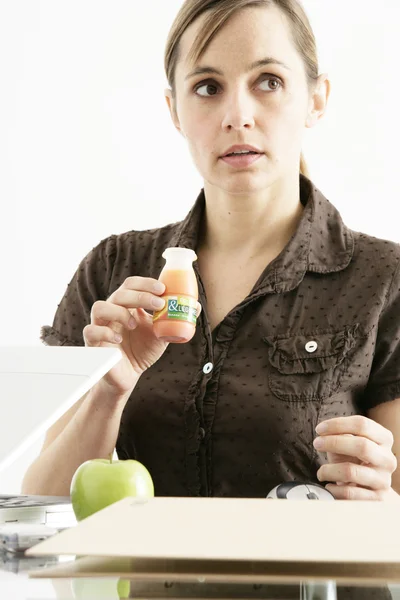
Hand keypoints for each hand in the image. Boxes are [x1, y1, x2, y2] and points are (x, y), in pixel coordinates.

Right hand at [83, 276, 200, 395]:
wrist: (129, 375)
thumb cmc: (142, 350)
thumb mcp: (162, 334)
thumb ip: (174, 319)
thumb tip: (195, 306)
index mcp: (128, 305)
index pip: (131, 285)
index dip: (145, 283)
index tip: (162, 288)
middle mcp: (112, 312)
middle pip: (119, 293)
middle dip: (139, 295)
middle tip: (158, 303)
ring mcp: (101, 325)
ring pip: (100, 307)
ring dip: (119, 312)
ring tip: (135, 323)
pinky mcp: (93, 343)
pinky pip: (91, 331)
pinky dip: (105, 332)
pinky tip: (119, 339)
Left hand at [313, 415, 397, 499]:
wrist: (370, 489)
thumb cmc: (355, 461)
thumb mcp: (349, 443)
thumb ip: (340, 434)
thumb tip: (324, 432)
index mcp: (384, 439)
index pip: (363, 424)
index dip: (337, 424)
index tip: (319, 429)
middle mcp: (387, 459)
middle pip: (362, 446)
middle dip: (333, 443)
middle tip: (317, 444)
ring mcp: (383, 480)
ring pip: (351, 471)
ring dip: (329, 470)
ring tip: (321, 472)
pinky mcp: (376, 499)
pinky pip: (350, 493)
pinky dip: (334, 489)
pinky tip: (329, 486)